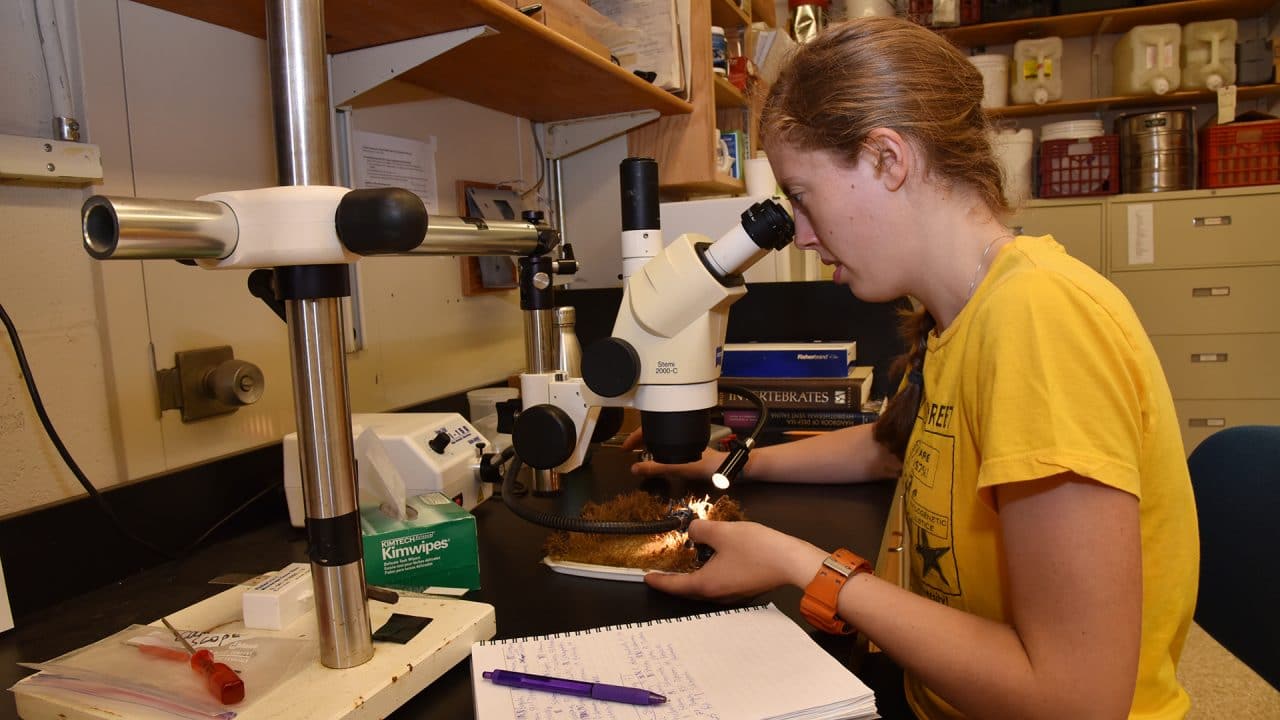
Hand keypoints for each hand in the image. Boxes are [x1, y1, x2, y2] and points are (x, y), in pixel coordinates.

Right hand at [621, 427, 725, 479]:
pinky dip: (659, 446)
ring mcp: (684, 438)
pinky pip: (669, 443)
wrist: (724, 468)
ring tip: (639, 449)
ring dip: (649, 441)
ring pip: (661, 436)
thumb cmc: (704, 465)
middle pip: (653, 431)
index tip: (624, 447)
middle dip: (639, 438)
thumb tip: (634, 469)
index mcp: (673, 433)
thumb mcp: (676, 467)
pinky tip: (657, 454)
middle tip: (629, 448)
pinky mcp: (690, 445)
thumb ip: (654, 468)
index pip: (647, 429)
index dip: (633, 437)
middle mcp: (679, 433)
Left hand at [644, 519, 826, 601]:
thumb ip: (701, 530)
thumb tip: (693, 531)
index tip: (646, 577)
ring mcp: (732, 594)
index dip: (658, 580)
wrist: (792, 561)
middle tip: (663, 569)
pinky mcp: (744, 588)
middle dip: (674, 579)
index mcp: (707, 585)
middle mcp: (717, 595)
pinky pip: (719, 583)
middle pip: (688, 589)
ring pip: (705, 586)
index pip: (674, 585)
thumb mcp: (723, 532)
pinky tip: (713, 559)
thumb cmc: (758, 549)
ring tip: (687, 561)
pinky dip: (710, 573)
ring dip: (694, 575)